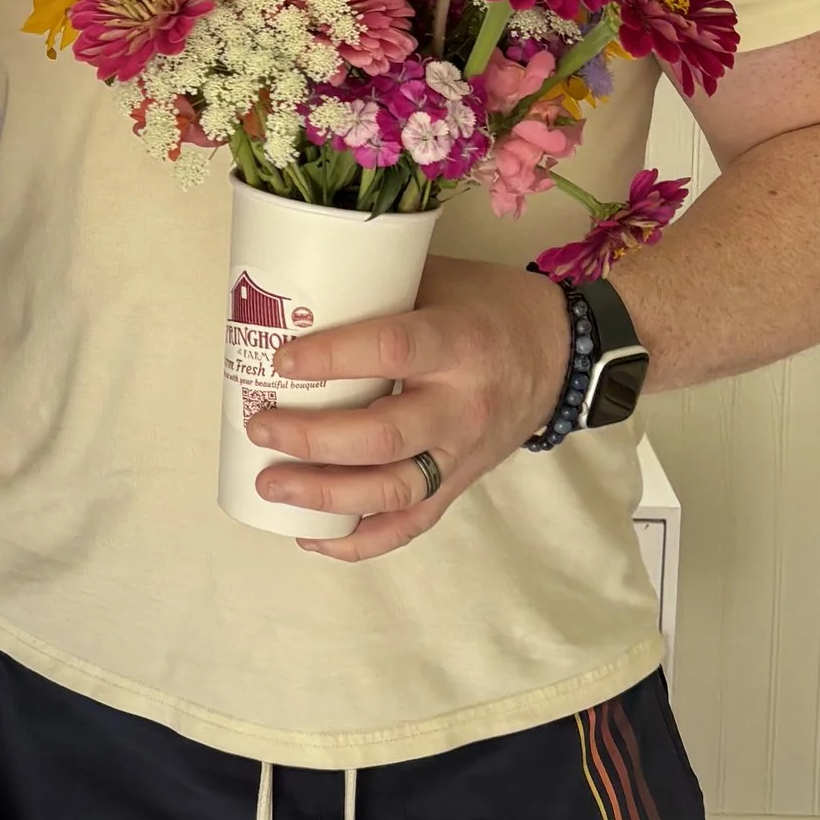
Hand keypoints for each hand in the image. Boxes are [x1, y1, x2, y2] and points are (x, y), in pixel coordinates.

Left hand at [244, 256, 570, 563]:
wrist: (559, 355)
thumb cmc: (486, 307)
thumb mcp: (439, 279)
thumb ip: (378, 289)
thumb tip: (291, 295)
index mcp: (458, 342)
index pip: (391, 351)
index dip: (333, 358)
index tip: (282, 361)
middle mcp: (461, 405)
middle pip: (383, 437)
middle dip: (313, 440)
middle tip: (261, 428)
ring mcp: (462, 454)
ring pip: (392, 491)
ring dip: (325, 496)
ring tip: (270, 485)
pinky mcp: (460, 485)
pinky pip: (410, 525)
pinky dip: (359, 541)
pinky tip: (311, 536)